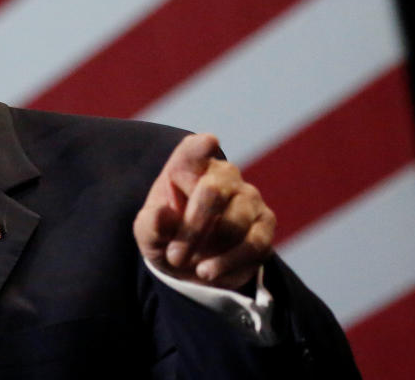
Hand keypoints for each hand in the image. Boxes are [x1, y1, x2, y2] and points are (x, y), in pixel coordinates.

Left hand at [133, 133, 275, 289]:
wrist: (193, 267)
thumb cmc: (167, 237)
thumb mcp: (149, 235)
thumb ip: (152, 224)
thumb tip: (163, 214)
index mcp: (188, 166)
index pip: (194, 150)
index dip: (200, 147)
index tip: (208, 142)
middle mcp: (223, 174)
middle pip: (213, 192)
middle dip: (192, 229)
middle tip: (174, 256)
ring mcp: (248, 197)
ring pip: (234, 222)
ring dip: (209, 249)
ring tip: (191, 266)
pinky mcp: (266, 223)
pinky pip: (253, 244)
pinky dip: (229, 262)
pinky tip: (210, 273)